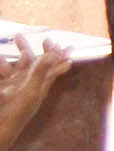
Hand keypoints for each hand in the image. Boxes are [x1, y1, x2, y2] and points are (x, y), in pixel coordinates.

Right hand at [0, 35, 69, 150]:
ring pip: (21, 67)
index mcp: (40, 88)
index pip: (54, 69)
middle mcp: (29, 87)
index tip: (69, 46)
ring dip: (21, 53)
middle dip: (37, 50)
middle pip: (37, 65)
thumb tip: (54, 55)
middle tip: (43, 38)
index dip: (60, 57)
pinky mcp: (5, 89)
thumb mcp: (29, 90)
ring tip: (18, 37)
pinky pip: (8, 73)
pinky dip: (5, 64)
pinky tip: (5, 59)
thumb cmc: (15, 113)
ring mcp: (15, 88)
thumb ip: (40, 73)